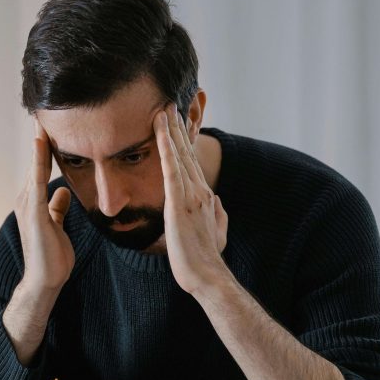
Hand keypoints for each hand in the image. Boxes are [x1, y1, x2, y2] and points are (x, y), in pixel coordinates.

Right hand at [14, 118, 74, 292]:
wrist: (45, 281)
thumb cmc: (52, 257)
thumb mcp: (58, 226)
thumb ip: (58, 208)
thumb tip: (64, 193)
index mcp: (34, 201)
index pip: (41, 166)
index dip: (45, 145)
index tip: (51, 122)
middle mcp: (27, 198)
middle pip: (35, 161)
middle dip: (40, 136)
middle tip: (44, 107)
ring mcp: (28, 205)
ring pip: (34, 165)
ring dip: (39, 142)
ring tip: (42, 116)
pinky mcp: (34, 213)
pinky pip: (37, 180)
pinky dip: (39, 160)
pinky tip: (43, 144)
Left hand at [154, 102, 228, 294]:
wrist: (207, 275)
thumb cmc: (207, 259)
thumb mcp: (216, 232)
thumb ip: (217, 214)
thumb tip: (217, 201)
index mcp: (204, 197)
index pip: (191, 164)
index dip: (186, 142)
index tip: (179, 124)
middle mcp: (200, 191)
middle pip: (187, 153)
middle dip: (179, 128)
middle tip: (169, 104)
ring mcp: (191, 194)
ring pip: (179, 155)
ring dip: (171, 130)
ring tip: (163, 108)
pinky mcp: (179, 201)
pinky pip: (170, 167)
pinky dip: (166, 146)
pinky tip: (161, 130)